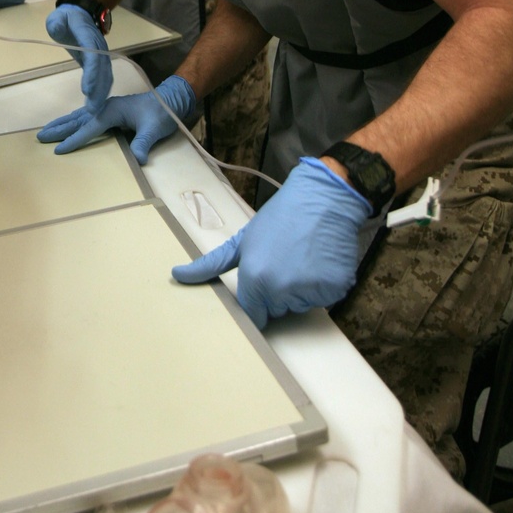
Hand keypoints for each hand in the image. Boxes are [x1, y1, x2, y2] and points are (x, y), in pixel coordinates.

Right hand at [37, 76, 196, 163]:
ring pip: (79, 117)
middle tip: (40, 137)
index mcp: (112, 110)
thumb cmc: (162, 112)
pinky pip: (86, 117)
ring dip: (63, 123)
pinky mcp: (110, 112)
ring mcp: (107, 108)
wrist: (170, 100)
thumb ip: (144, 143)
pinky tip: (68, 125)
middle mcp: (106, 107)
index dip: (74, 139)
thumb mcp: (154, 128)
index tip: (59, 149)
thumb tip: (138, 159)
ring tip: (46, 130)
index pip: (89, 127)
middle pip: (77, 119)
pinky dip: (74, 121)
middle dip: (59, 128)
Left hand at [44, 2, 111, 112]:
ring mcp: (101, 54)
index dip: (91, 73)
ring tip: (95, 111)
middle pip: (102, 70)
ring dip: (101, 93)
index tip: (86, 90)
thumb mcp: (58, 18)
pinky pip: (104, 77)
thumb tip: (58, 29)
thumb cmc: (67, 17)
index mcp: (88, 36)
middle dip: (98, 90)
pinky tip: (96, 104)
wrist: (81, 13)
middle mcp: (99, 47)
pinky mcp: (99, 61)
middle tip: (92, 110)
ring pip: (106, 75)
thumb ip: (57, 24)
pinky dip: (101, 90)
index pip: (93, 56)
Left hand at [172, 157, 372, 328]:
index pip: (254, 315)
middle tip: (285, 259)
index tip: (263, 283)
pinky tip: (320, 260)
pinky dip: (323, 284)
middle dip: (279, 292)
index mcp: (255, 279)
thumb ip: (211, 264)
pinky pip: (324, 299)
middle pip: (277, 310)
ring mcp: (310, 290)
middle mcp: (282, 290)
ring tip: (302, 256)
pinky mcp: (335, 288)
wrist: (322, 198)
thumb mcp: (242, 240)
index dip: (258, 302)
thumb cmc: (280, 217)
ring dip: (301, 288)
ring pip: (300, 304)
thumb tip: (177, 275)